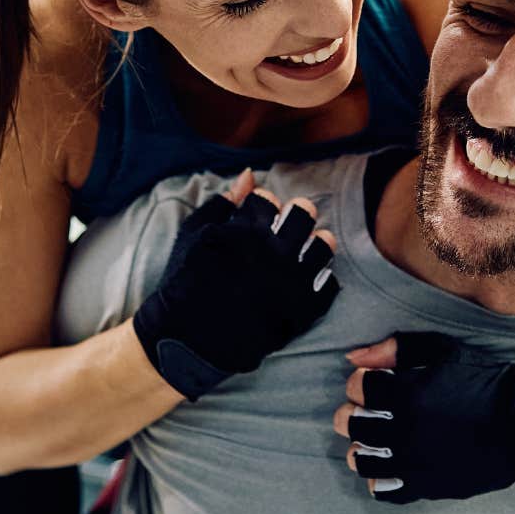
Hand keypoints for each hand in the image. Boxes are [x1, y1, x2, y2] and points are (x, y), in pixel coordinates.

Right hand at [132, 170, 340, 399]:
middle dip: (296, 213)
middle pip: (303, 213)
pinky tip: (308, 280)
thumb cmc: (185, 283)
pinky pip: (330, 285)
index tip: (260, 216)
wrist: (187, 339)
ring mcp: (291, 282)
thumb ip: (221, 202)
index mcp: (248, 230)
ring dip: (316, 242)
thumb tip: (249, 174)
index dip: (264, 204)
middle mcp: (274, 252)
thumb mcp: (193, 235)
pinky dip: (322, 280)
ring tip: (305, 249)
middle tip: (290, 225)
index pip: (269, 199)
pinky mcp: (302, 312)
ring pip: (323, 246)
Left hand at [331, 332, 514, 502]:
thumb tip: (352, 359)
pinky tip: (388, 464)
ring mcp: (417, 462)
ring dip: (361, 445)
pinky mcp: (428, 486)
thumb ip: (396, 349)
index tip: (374, 383)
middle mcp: (408, 430)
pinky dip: (379, 478)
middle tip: (367, 410)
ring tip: (373, 439)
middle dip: (354, 412)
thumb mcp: (444, 351)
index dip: (362, 382)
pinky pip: (384, 490)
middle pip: (351, 423)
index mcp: (410, 393)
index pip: (357, 387)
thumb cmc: (484, 380)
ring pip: (361, 459)